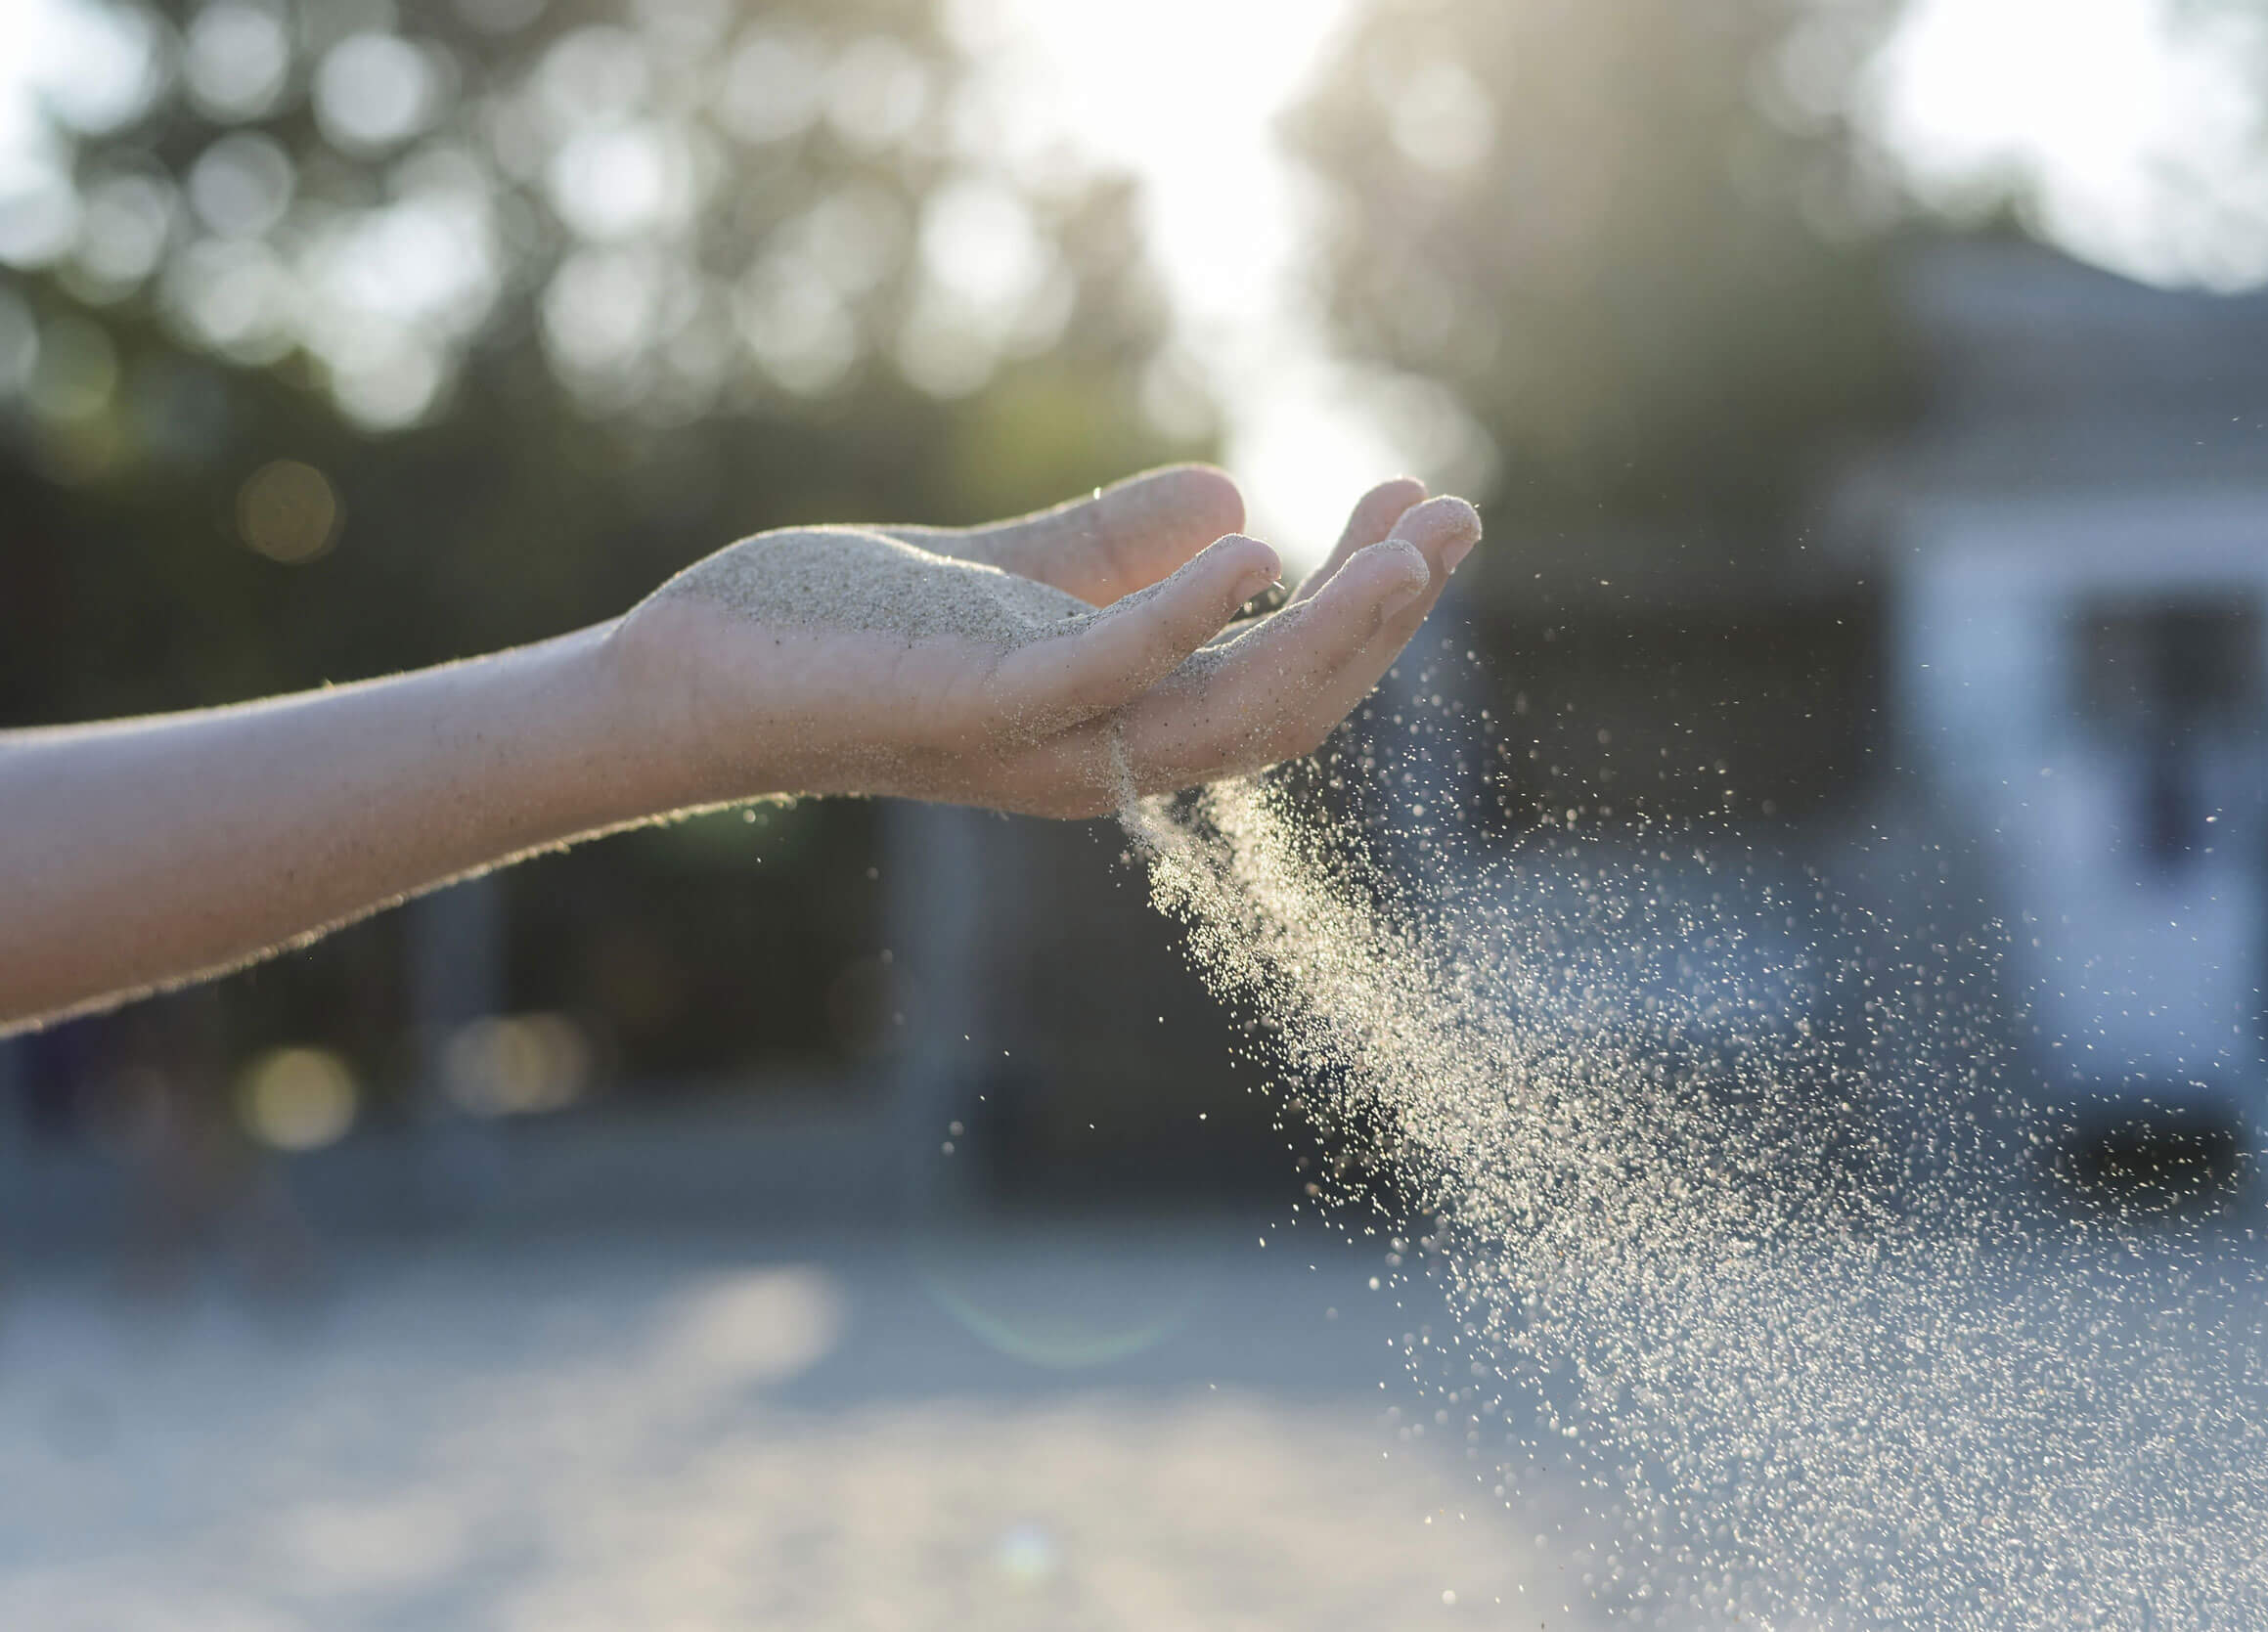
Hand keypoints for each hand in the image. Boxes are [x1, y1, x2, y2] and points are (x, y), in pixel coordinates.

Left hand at [612, 465, 1482, 816]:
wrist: (702, 673)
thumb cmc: (848, 629)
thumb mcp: (1015, 575)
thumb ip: (1117, 546)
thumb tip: (1235, 496)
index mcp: (1119, 726)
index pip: (1279, 688)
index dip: (1365, 616)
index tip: (1424, 515)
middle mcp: (1101, 757)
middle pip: (1286, 710)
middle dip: (1383, 620)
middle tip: (1454, 517)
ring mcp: (1045, 743)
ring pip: (1229, 712)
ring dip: (1331, 630)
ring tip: (1408, 543)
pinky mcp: (979, 706)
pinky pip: (1107, 674)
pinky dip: (1187, 618)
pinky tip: (1253, 547)